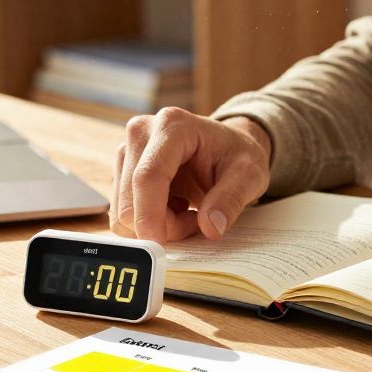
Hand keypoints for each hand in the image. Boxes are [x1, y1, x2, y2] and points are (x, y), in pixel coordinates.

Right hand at [111, 109, 271, 243]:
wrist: (226, 147)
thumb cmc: (236, 155)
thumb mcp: (250, 176)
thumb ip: (231, 200)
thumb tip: (211, 228)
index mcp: (173, 126)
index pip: (148, 176)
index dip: (149, 215)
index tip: (160, 245)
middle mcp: (142, 132)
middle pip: (130, 201)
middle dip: (162, 225)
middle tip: (196, 220)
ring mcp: (127, 151)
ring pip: (124, 212)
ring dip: (156, 225)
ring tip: (187, 211)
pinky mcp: (122, 170)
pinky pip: (125, 213)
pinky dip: (149, 221)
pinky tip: (173, 208)